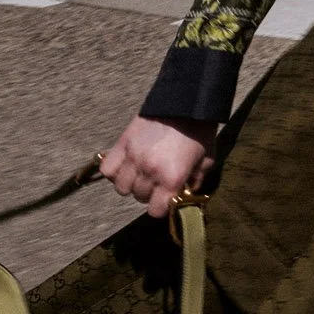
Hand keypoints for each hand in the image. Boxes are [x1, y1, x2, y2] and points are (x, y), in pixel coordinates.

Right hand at [100, 115, 218, 218]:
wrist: (185, 102)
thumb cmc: (199, 132)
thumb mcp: (206, 160)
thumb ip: (196, 180)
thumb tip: (186, 193)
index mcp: (172, 178)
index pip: (155, 211)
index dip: (160, 207)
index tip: (165, 199)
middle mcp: (150, 171)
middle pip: (139, 197)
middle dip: (148, 193)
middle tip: (156, 181)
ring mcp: (133, 157)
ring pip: (121, 187)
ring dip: (131, 184)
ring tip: (140, 174)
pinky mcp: (122, 143)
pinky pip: (107, 170)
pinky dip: (114, 172)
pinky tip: (127, 166)